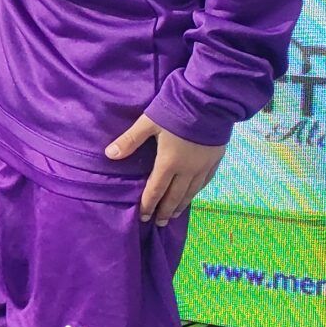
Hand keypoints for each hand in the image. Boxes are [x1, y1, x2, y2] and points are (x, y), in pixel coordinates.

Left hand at [106, 114, 224, 225]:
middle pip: (175, 196)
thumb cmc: (176, 111)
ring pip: (192, 191)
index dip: (149, 204)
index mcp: (169, 163)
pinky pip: (205, 181)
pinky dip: (197, 192)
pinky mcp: (216, 159)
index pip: (156, 190)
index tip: (143, 216)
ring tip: (175, 214)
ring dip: (181, 205)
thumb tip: (109, 155)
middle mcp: (188, 169)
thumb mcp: (148, 123)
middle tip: (160, 223)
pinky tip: (194, 194)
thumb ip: (130, 140)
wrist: (210, 103)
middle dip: (166, 210)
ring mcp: (204, 165)